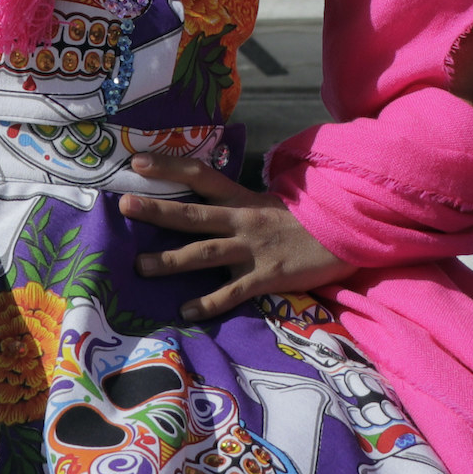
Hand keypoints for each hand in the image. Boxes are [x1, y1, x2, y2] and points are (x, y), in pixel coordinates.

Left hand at [122, 157, 355, 322]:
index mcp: (244, 199)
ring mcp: (254, 249)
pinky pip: (232, 292)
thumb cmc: (307, 221)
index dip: (170, 167)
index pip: (202, 175)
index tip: (138, 162)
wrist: (349, 232)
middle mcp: (243, 220)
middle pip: (193, 214)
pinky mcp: (267, 276)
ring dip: (170, 260)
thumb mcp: (271, 203)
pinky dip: (209, 303)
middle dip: (158, 211)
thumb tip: (209, 206)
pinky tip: (185, 311)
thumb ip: (241, 204)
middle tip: (124, 207)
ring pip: (205, 253)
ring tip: (140, 266)